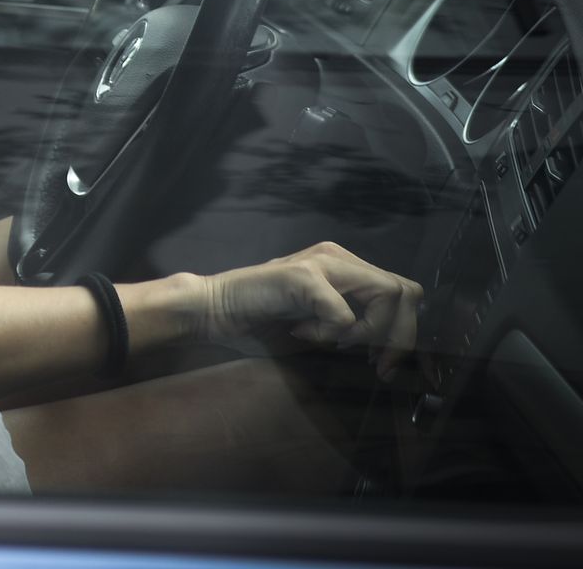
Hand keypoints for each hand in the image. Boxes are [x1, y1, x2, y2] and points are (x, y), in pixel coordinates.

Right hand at [195, 241, 423, 380]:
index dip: (403, 330)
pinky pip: (344, 316)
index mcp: (343, 265)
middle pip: (406, 291)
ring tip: (331, 341)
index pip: (403, 291)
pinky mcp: (304, 277)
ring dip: (367, 331)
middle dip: (398, 335)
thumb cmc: (261, 319)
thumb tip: (391, 343)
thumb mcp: (319, 321)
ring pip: (387, 296)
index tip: (382, 362)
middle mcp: (337, 256)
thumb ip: (353, 320)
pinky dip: (328, 334)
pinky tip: (301, 332)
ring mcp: (322, 262)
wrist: (213, 308)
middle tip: (375, 363)